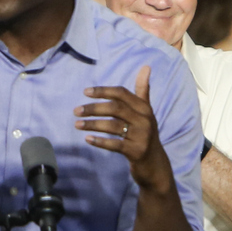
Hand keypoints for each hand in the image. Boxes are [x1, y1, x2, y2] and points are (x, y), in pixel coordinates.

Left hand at [75, 66, 176, 194]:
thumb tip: (146, 66)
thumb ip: (142, 90)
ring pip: (113, 126)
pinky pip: (115, 145)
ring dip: (93, 124)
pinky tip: (87, 139)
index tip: (85, 92)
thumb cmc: (145, 133)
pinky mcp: (136, 151)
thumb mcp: (145, 112)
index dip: (103, 91)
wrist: (154, 163)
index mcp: (144, 108)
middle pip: (115, 109)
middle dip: (94, 108)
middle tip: (76, 111)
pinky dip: (100, 142)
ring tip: (77, 124)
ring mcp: (141, 136)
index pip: (122, 93)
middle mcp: (144, 120)